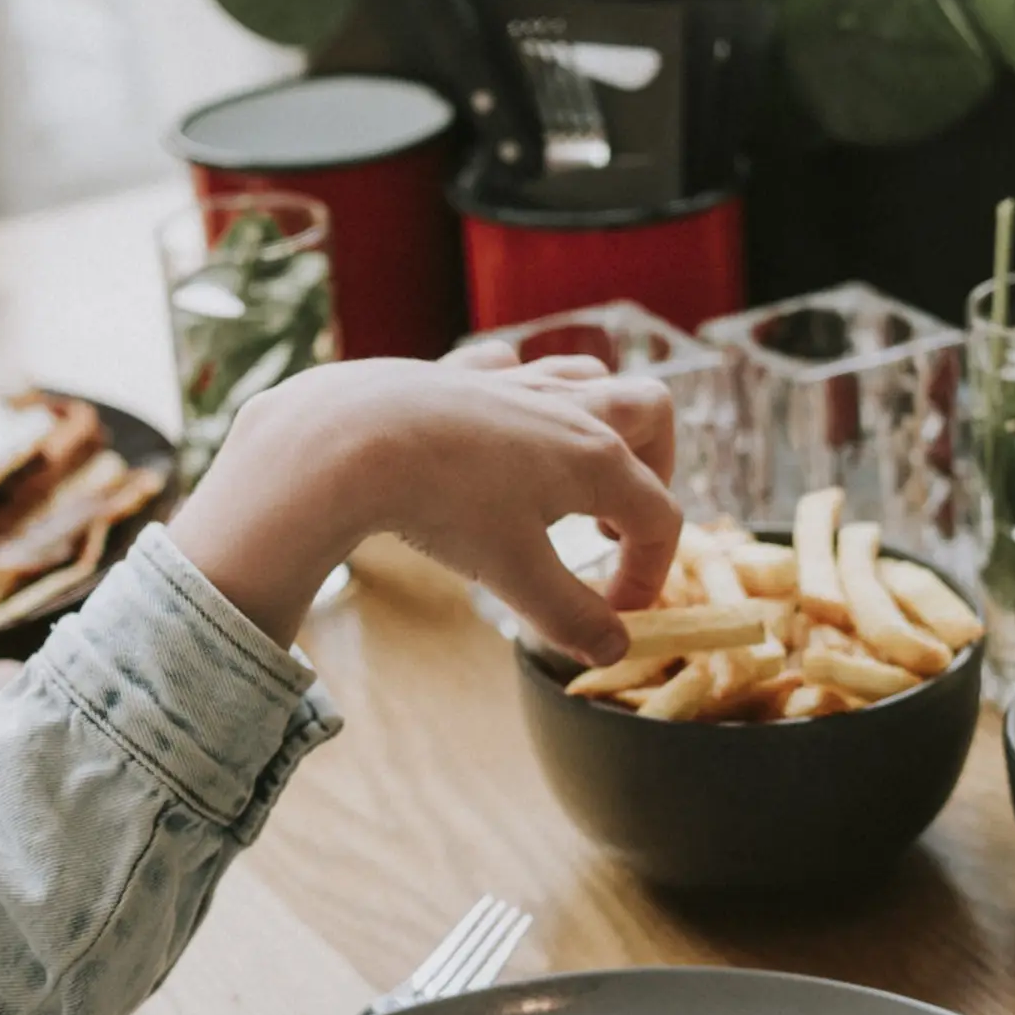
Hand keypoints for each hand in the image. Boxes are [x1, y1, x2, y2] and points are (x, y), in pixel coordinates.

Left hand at [172, 354, 680, 661]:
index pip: (659, 517)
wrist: (354, 437)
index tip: (614, 615)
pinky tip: (501, 425)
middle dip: (656, 466)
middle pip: (651, 414)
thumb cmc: (444, 504)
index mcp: (597, 459)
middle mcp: (569, 408)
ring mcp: (516, 382)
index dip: (649, 573)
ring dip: (599, 420)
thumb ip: (571, 616)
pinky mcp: (463, 372)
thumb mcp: (516, 576)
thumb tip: (615, 649)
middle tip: (619, 522)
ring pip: (588, 377)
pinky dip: (520, 392)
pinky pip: (512, 366)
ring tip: (572, 476)